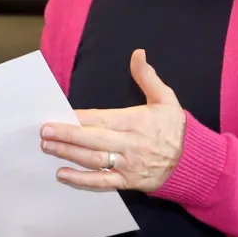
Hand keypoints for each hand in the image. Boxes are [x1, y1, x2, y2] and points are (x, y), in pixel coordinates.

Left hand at [41, 49, 186, 192]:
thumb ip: (148, 77)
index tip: (62, 113)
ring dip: (69, 154)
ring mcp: (128, 165)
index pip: (104, 119)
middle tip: (44, 131)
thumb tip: (137, 54)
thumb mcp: (166, 99)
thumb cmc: (175, 128)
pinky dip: (81, 180)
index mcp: (138, 122)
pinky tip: (63, 174)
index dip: (81, 118)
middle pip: (94, 140)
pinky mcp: (128, 182)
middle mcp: (132, 145)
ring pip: (94, 160)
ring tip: (48, 147)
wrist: (192, 161)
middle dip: (68, 135)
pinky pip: (102, 182)